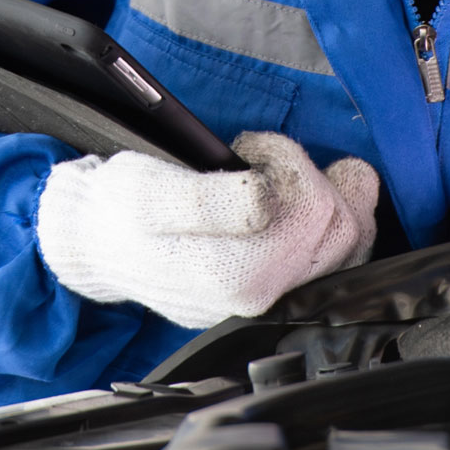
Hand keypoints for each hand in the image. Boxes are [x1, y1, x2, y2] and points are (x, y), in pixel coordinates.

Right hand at [35, 130, 379, 329]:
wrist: (99, 244)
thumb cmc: (121, 211)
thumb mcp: (151, 191)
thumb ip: (210, 199)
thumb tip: (265, 198)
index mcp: (239, 275)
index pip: (315, 209)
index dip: (287, 160)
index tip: (246, 148)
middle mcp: (266, 298)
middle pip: (343, 225)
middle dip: (311, 175)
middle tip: (261, 157)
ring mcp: (274, 300)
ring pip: (351, 244)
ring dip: (332, 196)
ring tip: (284, 175)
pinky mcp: (276, 294)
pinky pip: (338, 260)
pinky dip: (335, 221)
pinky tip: (305, 201)